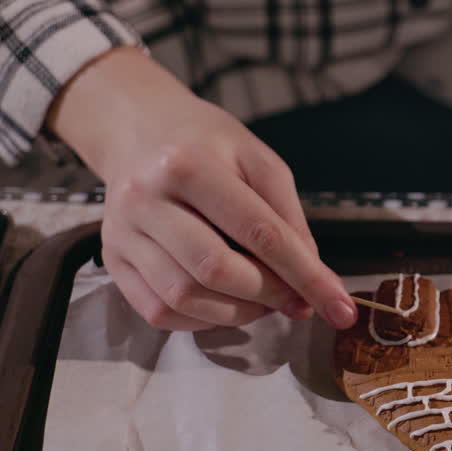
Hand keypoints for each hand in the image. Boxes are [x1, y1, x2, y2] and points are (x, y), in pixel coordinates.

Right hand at [47, 47, 357, 330]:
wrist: (141, 130)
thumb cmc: (210, 146)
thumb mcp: (261, 163)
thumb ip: (290, 221)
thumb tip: (311, 286)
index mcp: (189, 165)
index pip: (259, 233)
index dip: (306, 276)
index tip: (340, 308)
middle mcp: (146, 199)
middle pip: (217, 270)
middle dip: (270, 295)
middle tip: (297, 299)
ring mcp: (122, 232)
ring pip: (186, 298)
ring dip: (239, 313)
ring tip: (265, 300)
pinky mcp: (111, 259)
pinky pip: (158, 311)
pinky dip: (203, 320)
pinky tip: (228, 304)